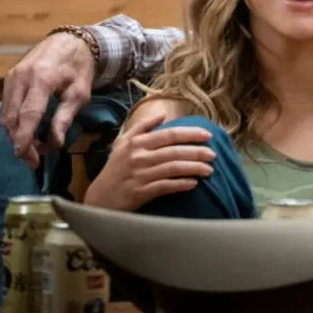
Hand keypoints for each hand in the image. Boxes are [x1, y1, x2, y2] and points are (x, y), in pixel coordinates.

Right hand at [0, 32, 96, 167]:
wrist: (69, 41)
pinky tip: (26, 132)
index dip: (25, 139)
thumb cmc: (79, 68)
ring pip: (5, 114)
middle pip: (12, 118)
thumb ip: (66, 117)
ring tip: (33, 148)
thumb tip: (56, 143)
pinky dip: (13, 123)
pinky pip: (6, 106)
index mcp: (42, 79)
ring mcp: (11, 77)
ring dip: (15, 135)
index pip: (28, 115)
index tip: (28, 158)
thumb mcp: (80, 93)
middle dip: (20, 142)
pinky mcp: (8, 79)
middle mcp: (21, 77)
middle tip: (34, 160)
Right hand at [82, 113, 215, 211]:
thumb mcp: (122, 143)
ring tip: (209, 170)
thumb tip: (162, 115)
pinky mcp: (141, 192)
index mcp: (137, 143)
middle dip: (196, 152)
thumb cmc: (115, 169)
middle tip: (213, 154)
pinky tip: (193, 184)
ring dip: (193, 168)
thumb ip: (142, 127)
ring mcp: (140, 175)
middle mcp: (139, 157)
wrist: (99, 198)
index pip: (169, 134)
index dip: (190, 134)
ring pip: (172, 168)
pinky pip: (165, 186)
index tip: (208, 135)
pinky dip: (181, 184)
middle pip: (174, 151)